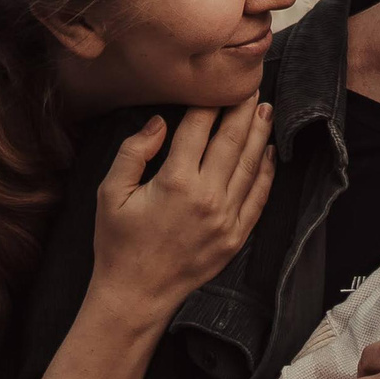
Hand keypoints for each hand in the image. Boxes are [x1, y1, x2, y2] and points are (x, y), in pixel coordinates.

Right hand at [89, 98, 273, 319]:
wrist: (135, 295)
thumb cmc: (117, 243)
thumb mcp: (110, 193)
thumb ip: (133, 152)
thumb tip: (161, 122)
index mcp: (174, 181)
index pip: (198, 128)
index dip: (209, 102)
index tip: (217, 83)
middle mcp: (206, 197)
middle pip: (231, 141)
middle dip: (243, 109)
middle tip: (253, 85)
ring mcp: (226, 219)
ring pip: (250, 166)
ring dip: (260, 134)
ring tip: (265, 109)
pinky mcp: (235, 237)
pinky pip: (257, 198)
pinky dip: (266, 173)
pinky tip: (269, 153)